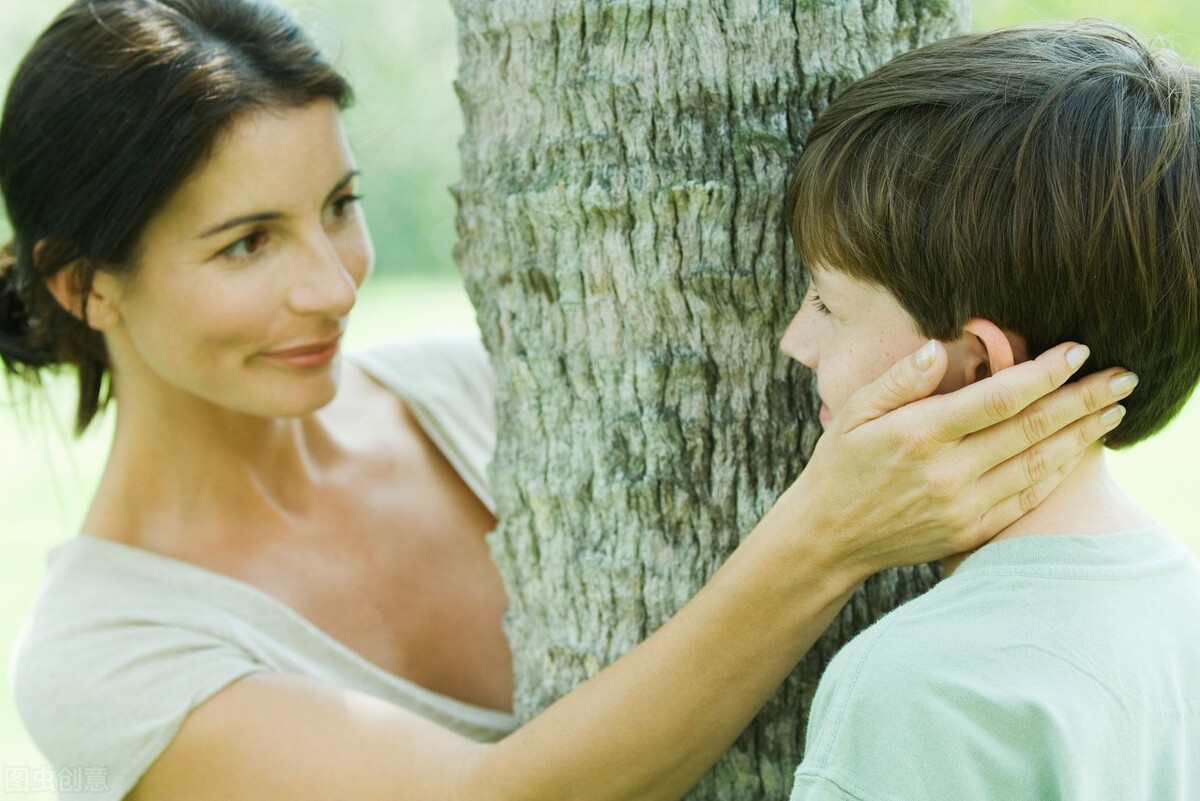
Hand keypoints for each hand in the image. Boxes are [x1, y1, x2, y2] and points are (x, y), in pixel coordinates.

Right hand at [778, 341, 1134, 582]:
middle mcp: (946, 472)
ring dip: (1082, 434)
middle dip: (1083, 398)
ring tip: (1114, 410)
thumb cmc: (840, 465)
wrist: (828, 537)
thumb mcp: (853, 412)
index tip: (1077, 350)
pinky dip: (1057, 472)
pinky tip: (1078, 451)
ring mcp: (961, 506)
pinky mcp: (969, 531)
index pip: (997, 398)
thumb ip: (901, 379)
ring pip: (1037, 464)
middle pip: (1030, 428)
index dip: (1043, 373)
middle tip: (1123, 376)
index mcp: (918, 434)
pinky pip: (1026, 498)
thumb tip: (942, 347)